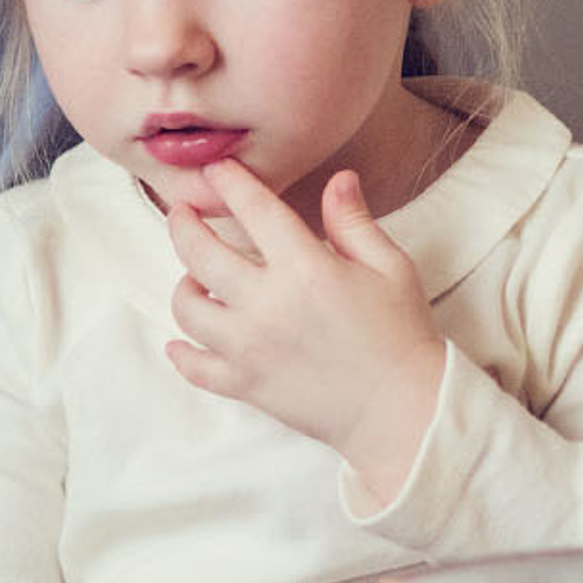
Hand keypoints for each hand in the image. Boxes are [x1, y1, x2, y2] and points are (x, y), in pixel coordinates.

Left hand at [164, 160, 446, 504]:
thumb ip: (354, 222)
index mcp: (305, 268)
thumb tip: (338, 179)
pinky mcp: (245, 385)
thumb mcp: (390, 267)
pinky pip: (194, 367)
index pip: (253, 209)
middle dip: (184, 223)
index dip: (230, 182)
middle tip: (183, 212)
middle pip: (200, 252)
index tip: (218, 169)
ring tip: (194, 276)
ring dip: (183, 285)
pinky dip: (181, 352)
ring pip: (187, 308)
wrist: (403, 412)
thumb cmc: (401, 335)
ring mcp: (250, 347)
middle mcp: (267, 304)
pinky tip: (180, 340)